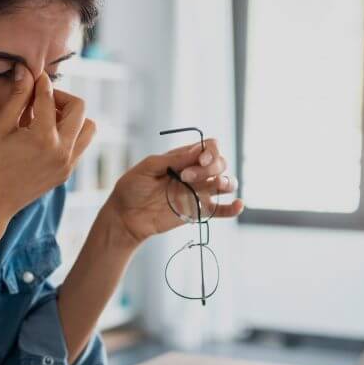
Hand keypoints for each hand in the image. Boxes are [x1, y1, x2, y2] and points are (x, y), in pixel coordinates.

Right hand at [0, 66, 96, 224]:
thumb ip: (17, 99)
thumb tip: (26, 71)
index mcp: (43, 138)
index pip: (49, 98)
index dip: (40, 83)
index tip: (33, 75)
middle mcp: (62, 151)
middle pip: (79, 109)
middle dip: (61, 97)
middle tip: (40, 99)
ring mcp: (68, 164)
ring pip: (88, 128)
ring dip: (72, 117)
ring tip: (47, 118)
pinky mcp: (66, 173)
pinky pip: (80, 145)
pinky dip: (70, 134)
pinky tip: (46, 135)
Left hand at [103, 138, 243, 245]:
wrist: (125, 216)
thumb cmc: (132, 188)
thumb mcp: (147, 168)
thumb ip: (172, 159)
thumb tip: (197, 150)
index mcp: (183, 158)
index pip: (209, 147)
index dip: (210, 151)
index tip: (199, 159)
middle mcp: (195, 173)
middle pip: (220, 163)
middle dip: (210, 167)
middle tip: (186, 177)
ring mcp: (198, 192)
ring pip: (225, 183)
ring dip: (226, 181)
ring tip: (217, 185)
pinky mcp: (198, 211)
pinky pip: (221, 209)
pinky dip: (233, 208)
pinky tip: (238, 205)